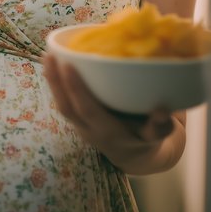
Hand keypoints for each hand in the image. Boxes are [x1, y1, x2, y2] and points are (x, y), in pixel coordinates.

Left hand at [43, 53, 183, 174]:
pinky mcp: (76, 118)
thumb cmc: (146, 138)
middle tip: (50, 56)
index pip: (87, 110)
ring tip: (46, 56)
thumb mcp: (157, 136)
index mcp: (108, 132)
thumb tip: (163, 110)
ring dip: (51, 81)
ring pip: (60, 104)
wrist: (133, 155)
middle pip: (66, 108)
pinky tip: (51, 61)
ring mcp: (80, 126)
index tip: (68, 66)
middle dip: (56, 82)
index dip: (76, 89)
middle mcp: (89, 130)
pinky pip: (61, 100)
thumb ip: (160, 126)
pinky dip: (54, 82)